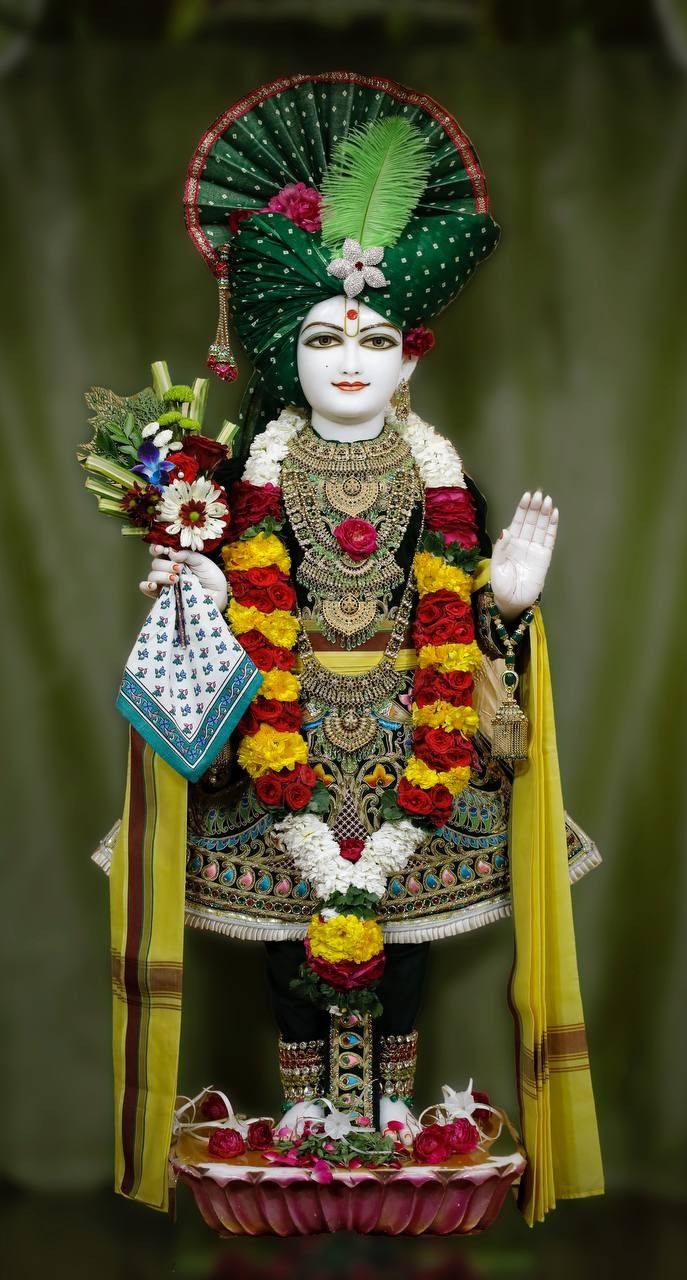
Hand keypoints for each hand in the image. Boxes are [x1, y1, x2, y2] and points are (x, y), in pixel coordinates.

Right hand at [140, 544, 227, 612]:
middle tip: (177, 568)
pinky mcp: (163, 595)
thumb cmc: (210, 576)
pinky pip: (146, 590)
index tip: (162, 549)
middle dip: (164, 564)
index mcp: (176, 558)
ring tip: (175, 579)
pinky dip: (146, 586)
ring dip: (161, 575)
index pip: (160, 550)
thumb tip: (170, 552)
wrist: (218, 595)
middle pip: (155, 563)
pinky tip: (153, 585)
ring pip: (152, 575)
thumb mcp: (201, 561)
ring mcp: (164, 583)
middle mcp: (168, 569)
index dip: (157, 548)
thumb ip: (186, 555)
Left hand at [490, 491, 557, 618]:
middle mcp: (523, 543)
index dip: (522, 509)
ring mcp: (535, 549)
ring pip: (541, 527)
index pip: (518, 521)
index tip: (527, 496)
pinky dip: (552, 526)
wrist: (512, 601)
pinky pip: (549, 539)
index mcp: (510, 543)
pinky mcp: (545, 557)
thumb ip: (500, 548)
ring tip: (548, 500)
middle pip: (531, 521)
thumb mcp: (496, 566)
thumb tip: (505, 530)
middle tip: (539, 494)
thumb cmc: (501, 585)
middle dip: (535, 507)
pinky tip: (554, 514)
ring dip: (544, 513)